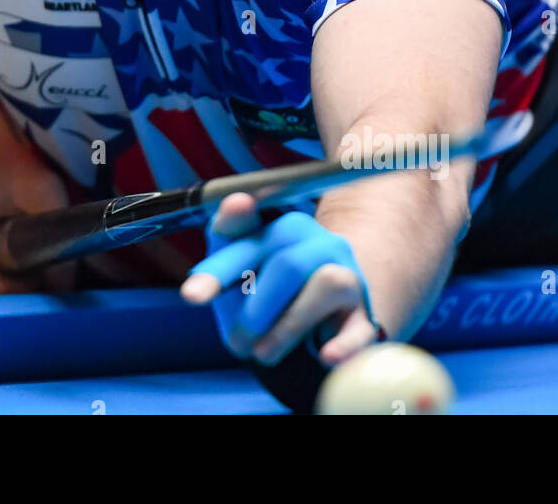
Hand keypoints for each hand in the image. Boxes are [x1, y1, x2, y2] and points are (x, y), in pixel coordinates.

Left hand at [180, 193, 380, 366]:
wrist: (325, 314)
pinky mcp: (365, 317)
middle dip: (255, 308)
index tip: (192, 296)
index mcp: (284, 225)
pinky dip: (345, 344)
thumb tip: (236, 200)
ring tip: (262, 354)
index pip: (251, 236)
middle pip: (289, 263)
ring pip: (327, 284)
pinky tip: (327, 357)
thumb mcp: (240, 267)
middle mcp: (320, 243)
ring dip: (288, 325)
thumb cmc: (268, 287)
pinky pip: (361, 327)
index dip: (220, 267)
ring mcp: (348, 277)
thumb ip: (227, 237)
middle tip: (236, 342)